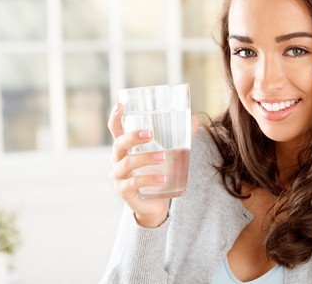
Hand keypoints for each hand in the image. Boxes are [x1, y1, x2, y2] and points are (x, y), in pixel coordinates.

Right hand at [107, 103, 198, 227]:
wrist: (155, 205)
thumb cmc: (158, 173)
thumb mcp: (168, 154)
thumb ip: (179, 137)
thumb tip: (195, 119)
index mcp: (125, 148)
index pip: (116, 130)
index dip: (115, 117)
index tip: (121, 105)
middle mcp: (117, 160)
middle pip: (119, 144)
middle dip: (133, 137)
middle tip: (150, 134)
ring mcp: (118, 176)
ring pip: (127, 163)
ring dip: (145, 158)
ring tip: (163, 157)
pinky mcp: (123, 191)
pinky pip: (133, 183)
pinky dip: (149, 179)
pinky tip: (163, 178)